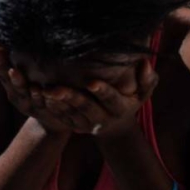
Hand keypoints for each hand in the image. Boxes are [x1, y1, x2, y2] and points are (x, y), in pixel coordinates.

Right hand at [0, 38, 74, 133]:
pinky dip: (36, 96)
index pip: (1, 67)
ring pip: (20, 91)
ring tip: (13, 70)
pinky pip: (39, 103)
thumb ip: (20, 63)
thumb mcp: (28, 80)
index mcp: (11, 85)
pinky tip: (36, 89)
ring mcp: (28, 104)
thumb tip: (14, 38)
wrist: (55, 120)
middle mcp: (16, 95)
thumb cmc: (40, 94)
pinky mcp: (42, 111)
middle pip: (6, 78)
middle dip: (1, 63)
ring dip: (17, 81)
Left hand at [43, 58, 158, 137]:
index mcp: (120, 108)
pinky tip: (41, 98)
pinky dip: (51, 109)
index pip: (111, 99)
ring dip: (57, 103)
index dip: (102, 91)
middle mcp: (104, 118)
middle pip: (86, 107)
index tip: (91, 81)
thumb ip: (148, 80)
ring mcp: (88, 125)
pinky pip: (62, 118)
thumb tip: (145, 63)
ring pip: (71, 114)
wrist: (116, 127)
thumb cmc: (130, 100)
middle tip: (56, 88)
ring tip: (44, 91)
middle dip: (71, 97)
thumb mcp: (143, 93)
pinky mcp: (75, 126)